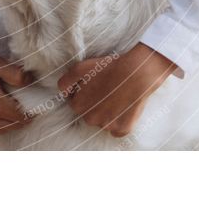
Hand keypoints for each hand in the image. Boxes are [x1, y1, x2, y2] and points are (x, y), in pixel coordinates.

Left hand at [57, 43, 176, 137]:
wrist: (136, 72)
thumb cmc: (109, 67)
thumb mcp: (81, 67)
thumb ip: (65, 81)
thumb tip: (62, 92)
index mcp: (78, 106)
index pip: (77, 104)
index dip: (86, 94)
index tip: (96, 86)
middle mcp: (90, 119)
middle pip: (90, 115)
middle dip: (96, 105)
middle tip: (108, 91)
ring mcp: (107, 125)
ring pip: (104, 122)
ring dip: (109, 114)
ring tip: (118, 97)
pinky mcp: (123, 129)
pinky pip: (118, 131)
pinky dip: (121, 123)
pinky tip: (124, 109)